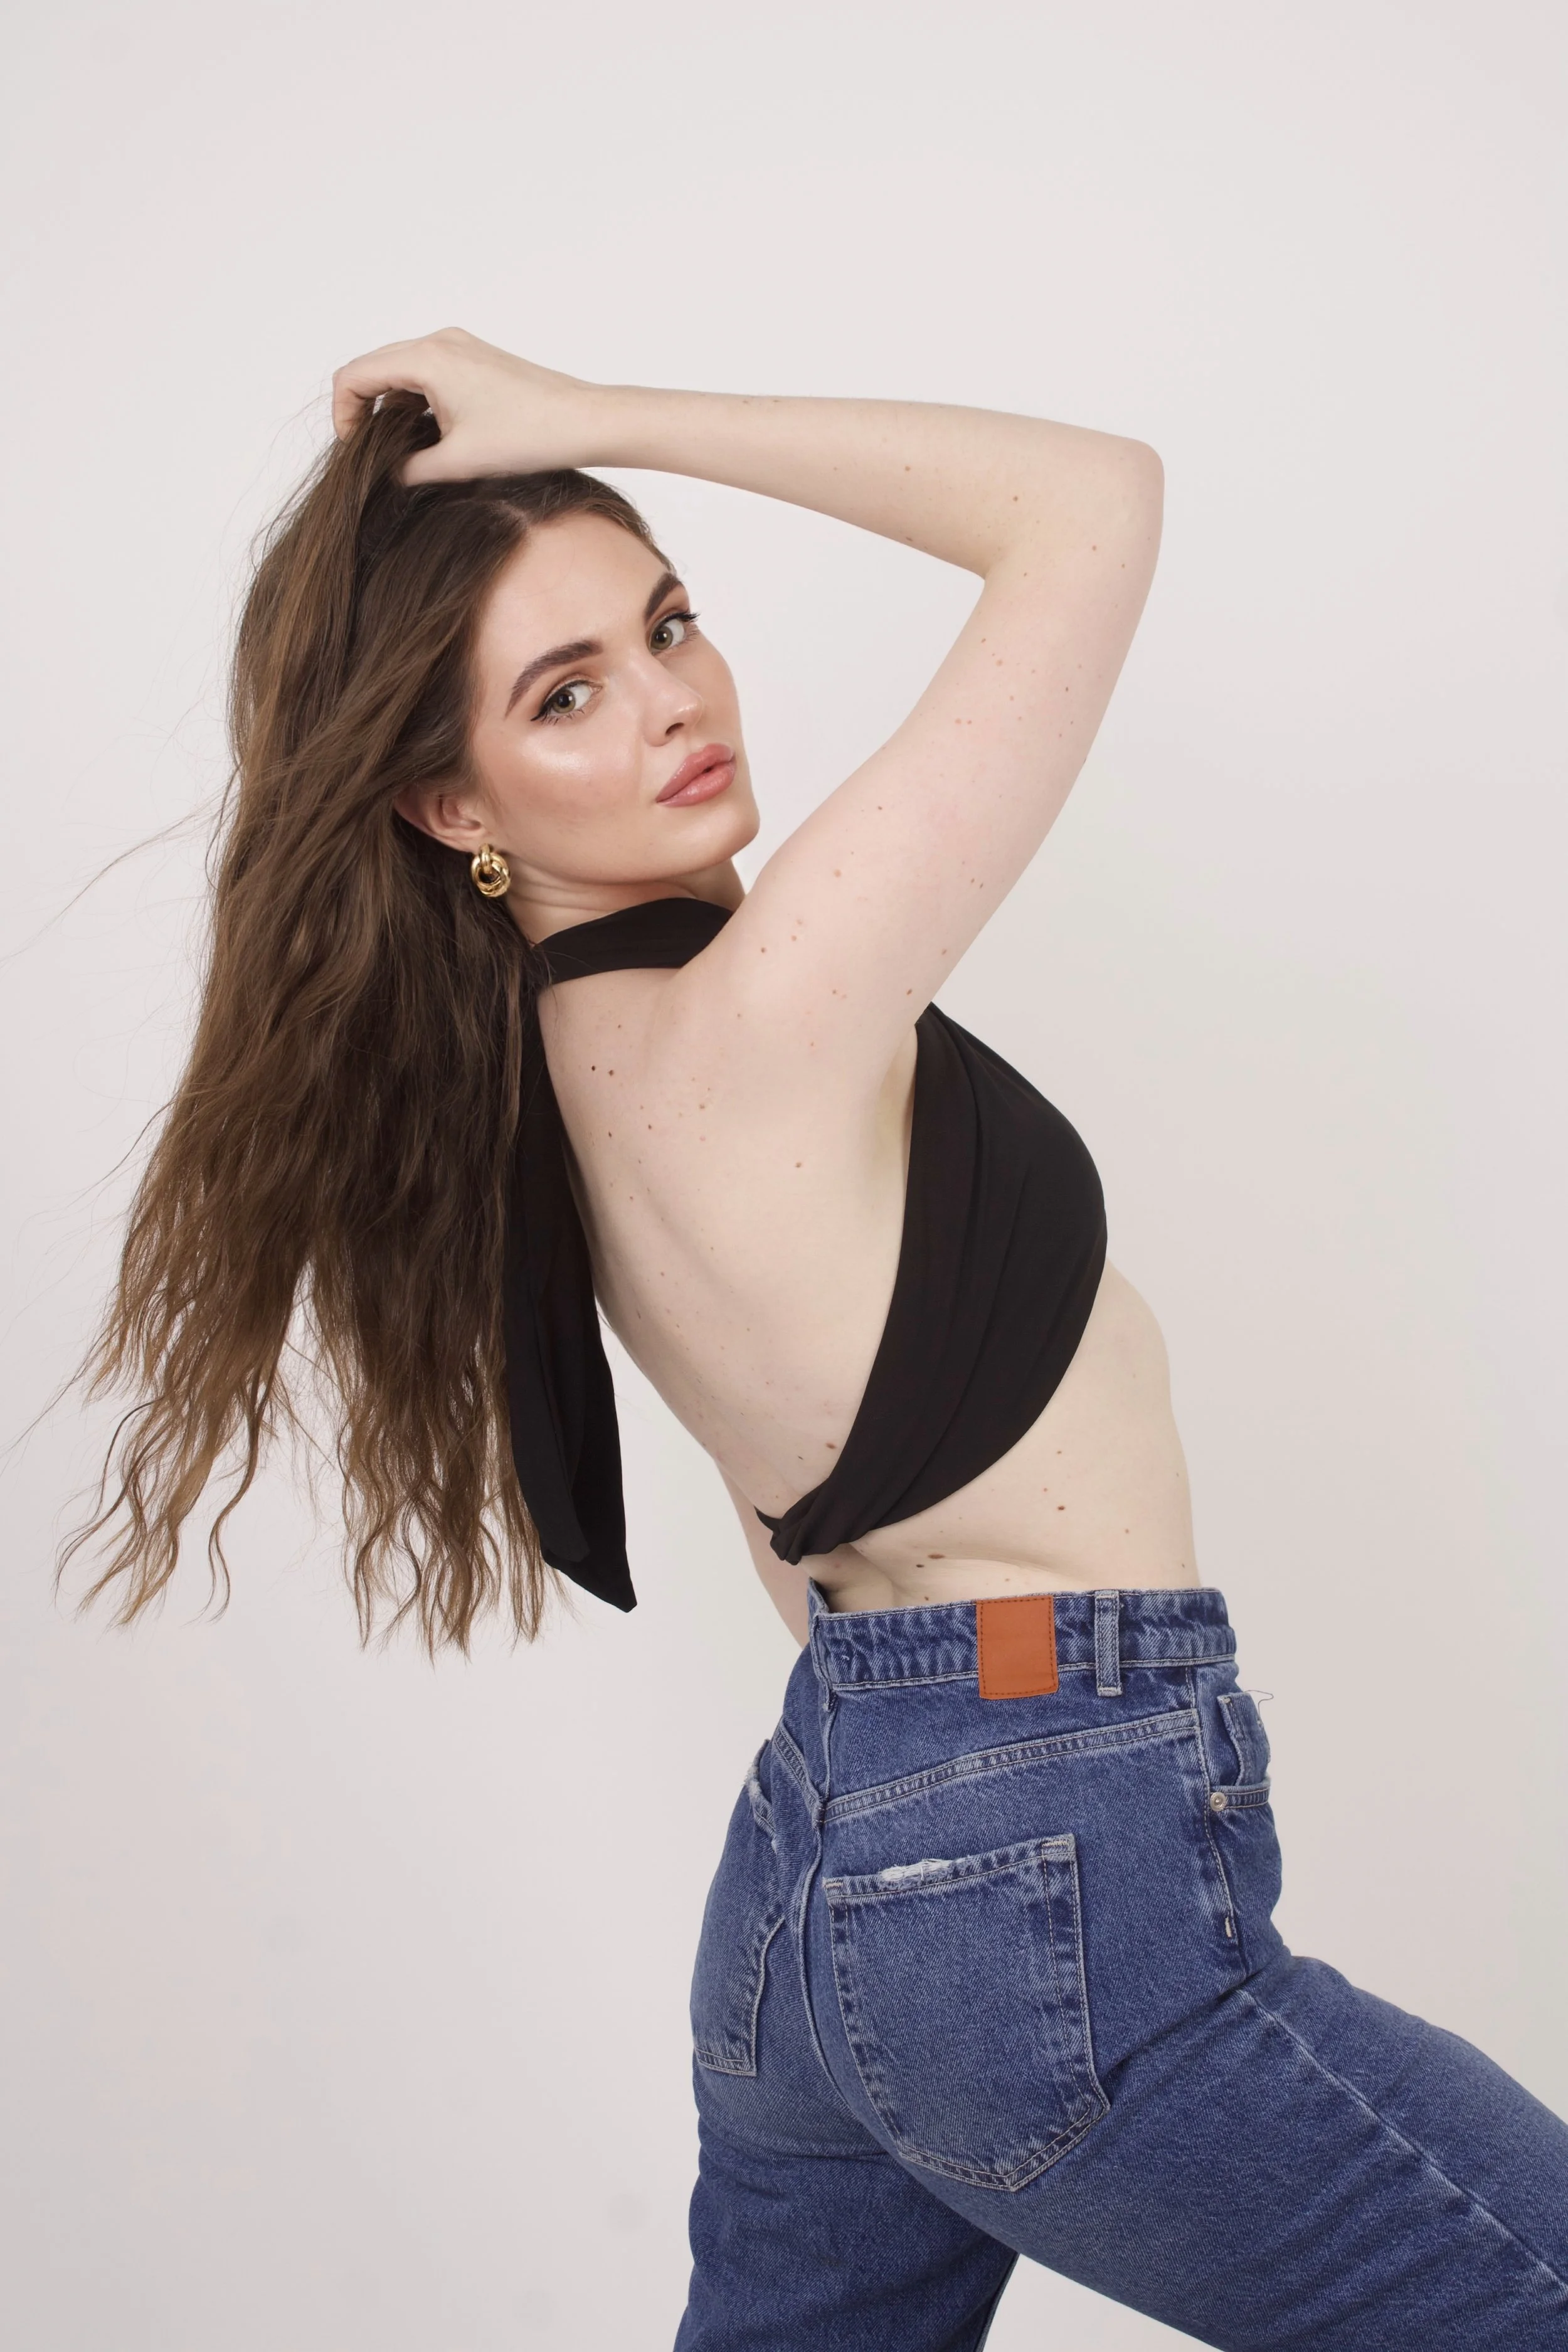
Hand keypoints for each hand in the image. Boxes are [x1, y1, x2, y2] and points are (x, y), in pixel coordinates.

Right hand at [330, 327, 606, 483]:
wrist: (585, 422)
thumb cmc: (530, 436)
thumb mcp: (457, 463)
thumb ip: (409, 469)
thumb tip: (387, 478)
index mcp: (427, 358)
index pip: (355, 375)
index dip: (342, 414)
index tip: (353, 451)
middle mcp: (440, 342)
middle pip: (374, 368)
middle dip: (362, 410)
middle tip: (368, 454)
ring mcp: (460, 347)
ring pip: (401, 371)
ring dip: (391, 406)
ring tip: (400, 449)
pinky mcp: (476, 360)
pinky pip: (428, 374)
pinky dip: (417, 401)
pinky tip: (429, 436)